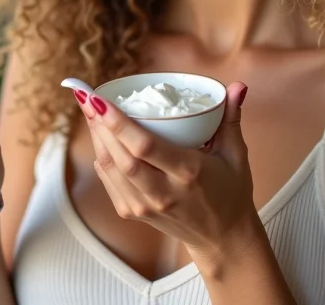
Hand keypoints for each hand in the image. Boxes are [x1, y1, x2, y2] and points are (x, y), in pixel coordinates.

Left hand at [73, 82, 255, 259]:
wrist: (223, 239)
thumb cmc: (231, 192)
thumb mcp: (236, 154)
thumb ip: (232, 117)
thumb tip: (238, 85)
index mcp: (188, 173)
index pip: (145, 147)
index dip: (118, 123)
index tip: (100, 100)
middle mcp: (163, 192)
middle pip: (121, 158)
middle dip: (99, 125)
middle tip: (86, 96)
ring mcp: (146, 206)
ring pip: (111, 170)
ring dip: (96, 139)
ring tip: (88, 109)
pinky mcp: (135, 214)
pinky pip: (110, 182)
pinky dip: (101, 158)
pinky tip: (99, 138)